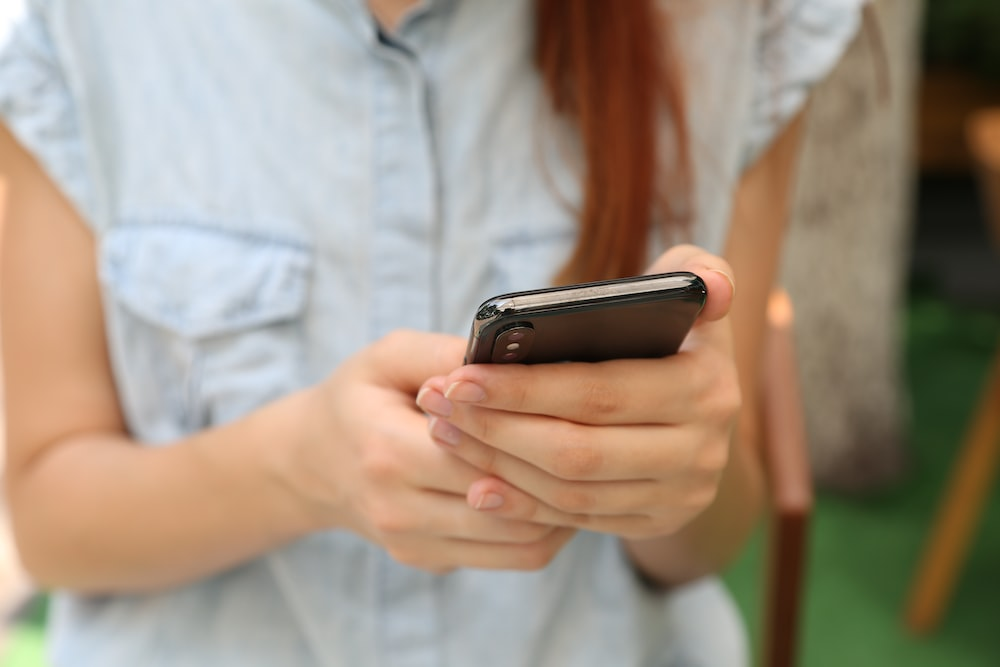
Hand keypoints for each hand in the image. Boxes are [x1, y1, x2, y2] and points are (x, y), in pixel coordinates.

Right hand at [274, 330, 574, 573]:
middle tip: (603, 440)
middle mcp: (398, 510)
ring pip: (521, 543)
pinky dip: (545, 528)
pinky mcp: (431, 562)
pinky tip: (561, 492)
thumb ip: (445, 354)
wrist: (313, 462)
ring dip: (564, 509)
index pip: (482, 454)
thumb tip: (512, 358)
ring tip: (589, 468)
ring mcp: (414, 545)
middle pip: (510, 504)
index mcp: (386, 451)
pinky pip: (510, 557)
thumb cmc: (360, 398)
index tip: (578, 408)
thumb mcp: (388, 356)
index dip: (534, 433)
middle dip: (561, 473)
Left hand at [415, 245, 739, 539]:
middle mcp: (702, 451)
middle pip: (577, 450)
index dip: (524, 388)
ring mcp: (681, 495)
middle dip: (496, 428)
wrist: (701, 410)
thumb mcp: (690, 293)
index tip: (460, 376)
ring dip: (498, 465)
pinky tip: (477, 483)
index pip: (599, 393)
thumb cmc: (674, 334)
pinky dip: (523, 504)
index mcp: (706, 387)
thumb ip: (696, 269)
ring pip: (571, 490)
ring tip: (446, 432)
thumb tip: (711, 288)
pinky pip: (577, 520)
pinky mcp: (656, 522)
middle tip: (438, 403)